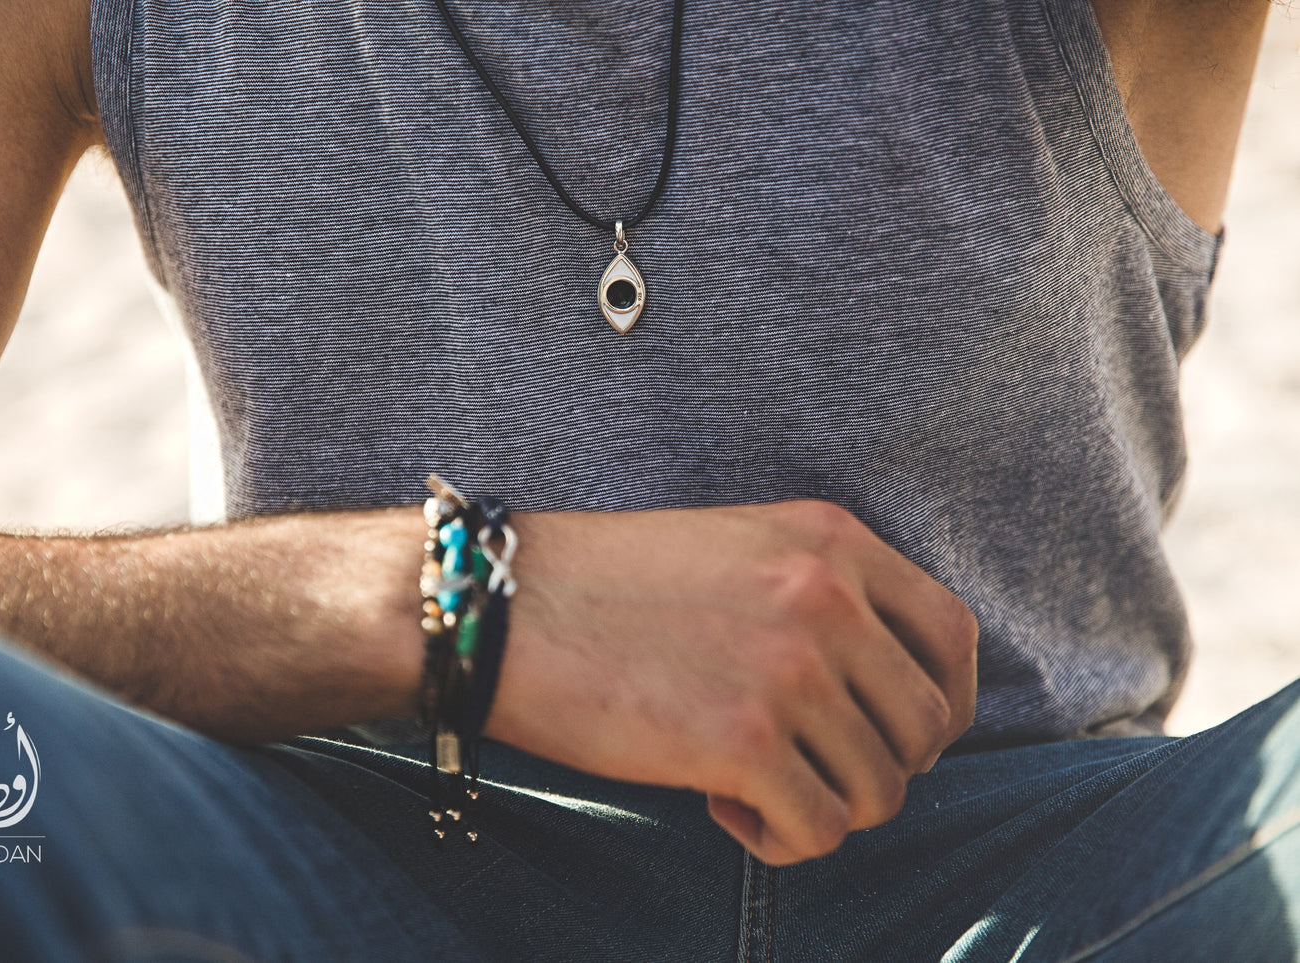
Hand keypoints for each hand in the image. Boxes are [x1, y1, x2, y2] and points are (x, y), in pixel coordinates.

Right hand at [485, 500, 977, 865]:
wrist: (499, 605)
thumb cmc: (602, 585)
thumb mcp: (737, 549)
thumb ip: (818, 595)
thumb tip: (877, 693)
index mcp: (830, 539)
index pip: (953, 635)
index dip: (943, 704)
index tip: (900, 735)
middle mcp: (826, 597)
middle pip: (926, 726)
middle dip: (878, 766)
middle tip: (807, 768)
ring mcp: (791, 669)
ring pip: (882, 789)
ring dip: (825, 805)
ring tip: (750, 784)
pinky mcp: (744, 741)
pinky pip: (820, 831)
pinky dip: (781, 838)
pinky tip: (723, 804)